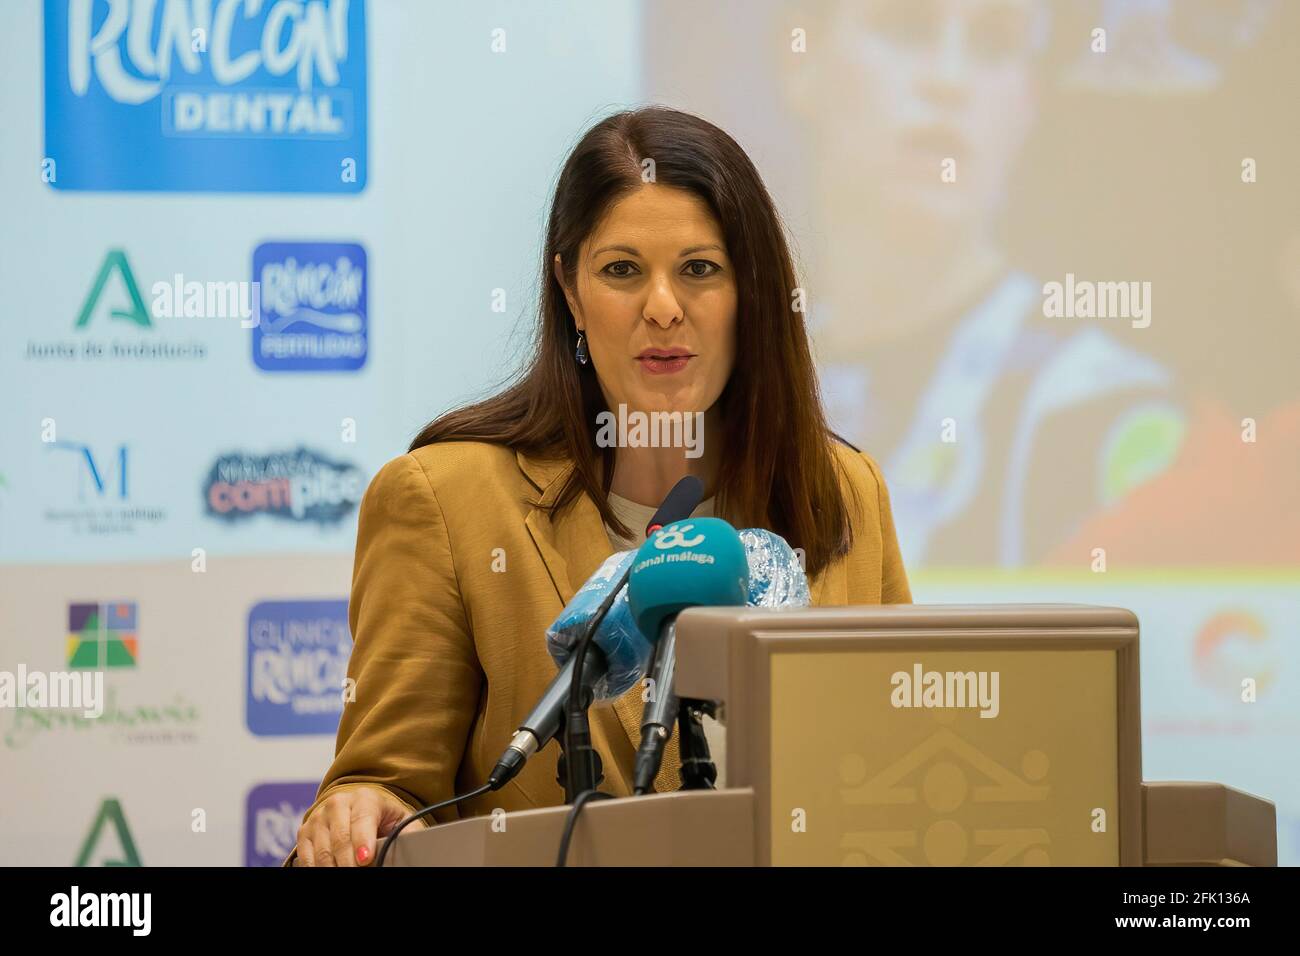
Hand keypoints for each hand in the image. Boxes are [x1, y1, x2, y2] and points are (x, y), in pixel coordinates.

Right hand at [293, 785, 426, 866]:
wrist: (358, 806)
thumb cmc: (383, 818)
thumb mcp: (401, 821)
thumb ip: (408, 833)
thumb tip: (416, 848)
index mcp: (365, 798)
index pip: (362, 820)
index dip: (363, 841)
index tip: (366, 859)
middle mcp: (338, 803)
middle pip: (340, 839)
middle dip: (349, 862)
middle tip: (357, 872)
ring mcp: (319, 817)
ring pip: (323, 850)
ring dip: (334, 867)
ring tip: (347, 872)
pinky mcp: (305, 831)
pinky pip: (307, 857)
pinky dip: (317, 868)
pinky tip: (330, 871)